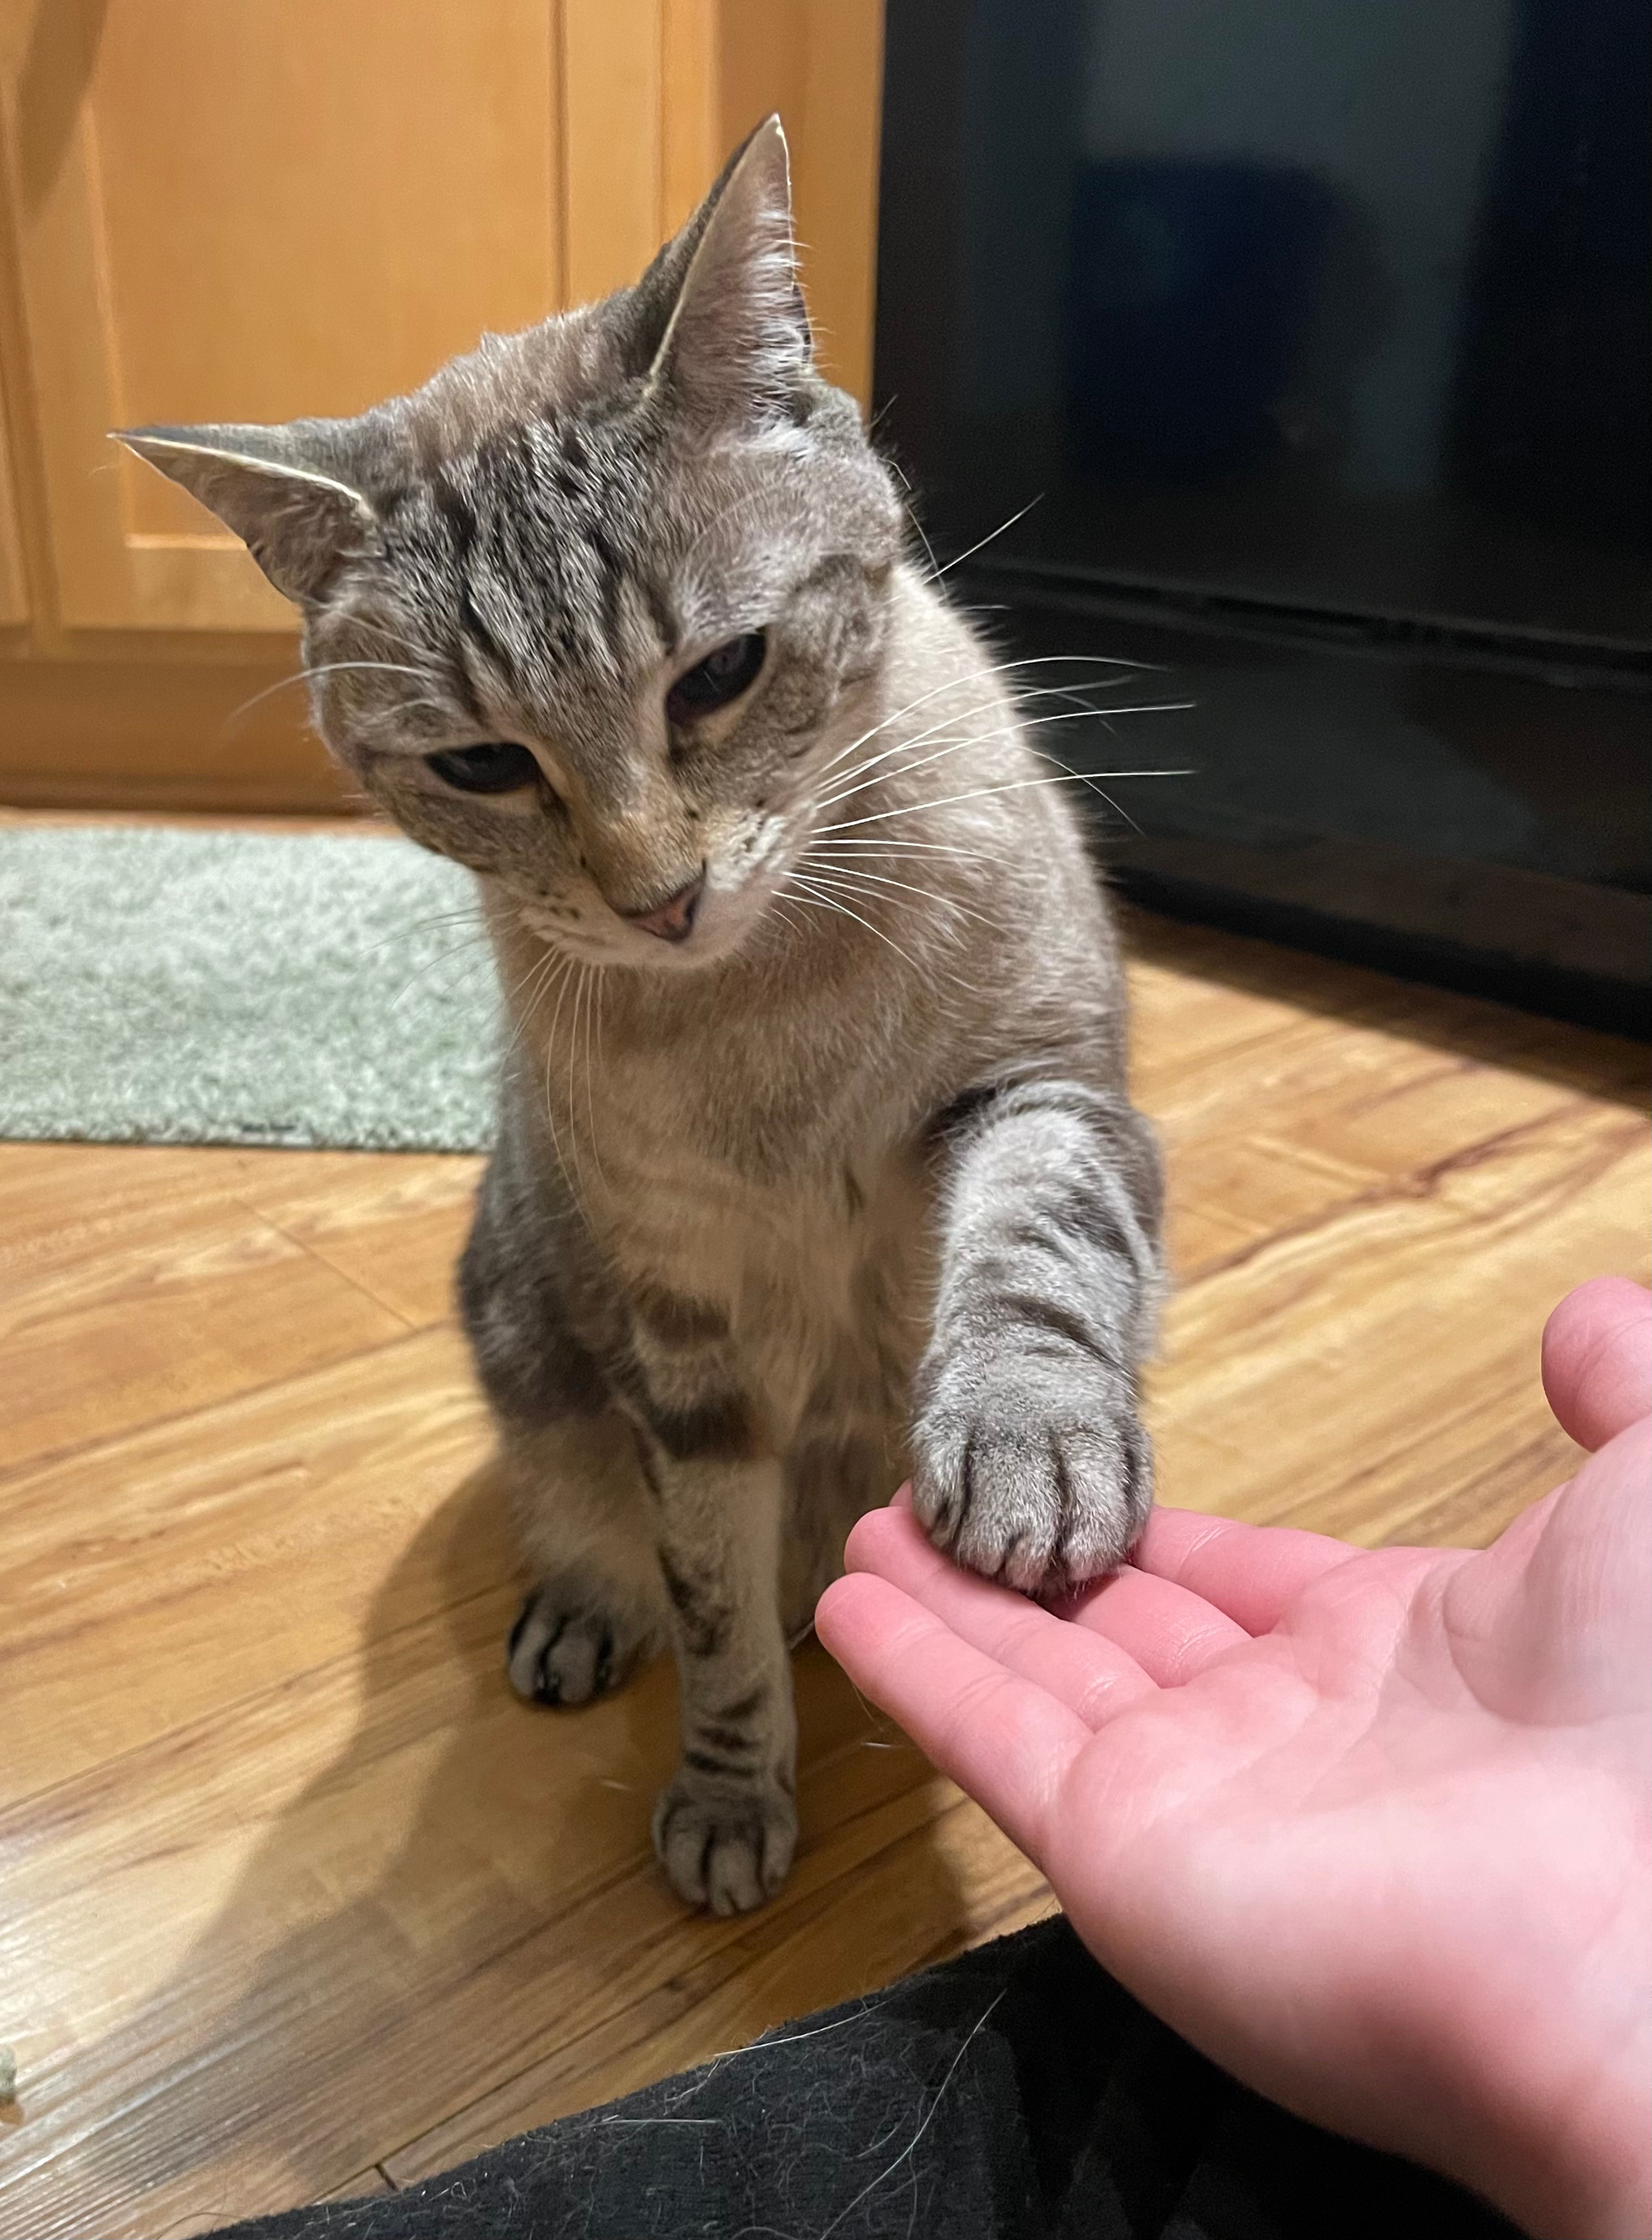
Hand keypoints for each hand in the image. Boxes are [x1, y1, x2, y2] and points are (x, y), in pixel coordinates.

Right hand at [818, 1279, 1651, 2237]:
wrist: (1638, 1935)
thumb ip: (1620, 1393)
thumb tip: (1584, 1318)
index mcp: (1405, 1653)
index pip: (1249, 1582)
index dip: (1166, 1531)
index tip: (1097, 1476)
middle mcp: (1290, 1730)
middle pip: (1123, 1630)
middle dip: (1035, 1562)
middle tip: (947, 1494)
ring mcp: (1197, 1794)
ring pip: (1038, 1677)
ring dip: (949, 1602)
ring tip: (871, 1529)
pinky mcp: (1118, 1852)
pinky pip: (988, 1745)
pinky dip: (914, 1673)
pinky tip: (852, 1606)